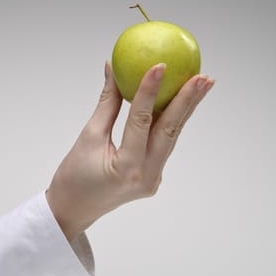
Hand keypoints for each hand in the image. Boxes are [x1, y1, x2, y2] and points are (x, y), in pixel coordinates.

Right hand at [46, 61, 214, 240]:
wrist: (73, 210)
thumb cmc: (72, 177)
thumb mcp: (88, 136)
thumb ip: (107, 103)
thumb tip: (114, 70)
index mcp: (127, 168)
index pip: (142, 121)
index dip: (149, 90)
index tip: (159, 65)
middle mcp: (147, 175)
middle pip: (171, 131)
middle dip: (188, 101)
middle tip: (203, 76)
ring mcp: (153, 178)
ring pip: (171, 136)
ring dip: (185, 109)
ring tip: (202, 84)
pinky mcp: (153, 175)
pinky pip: (162, 143)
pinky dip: (170, 121)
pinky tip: (179, 102)